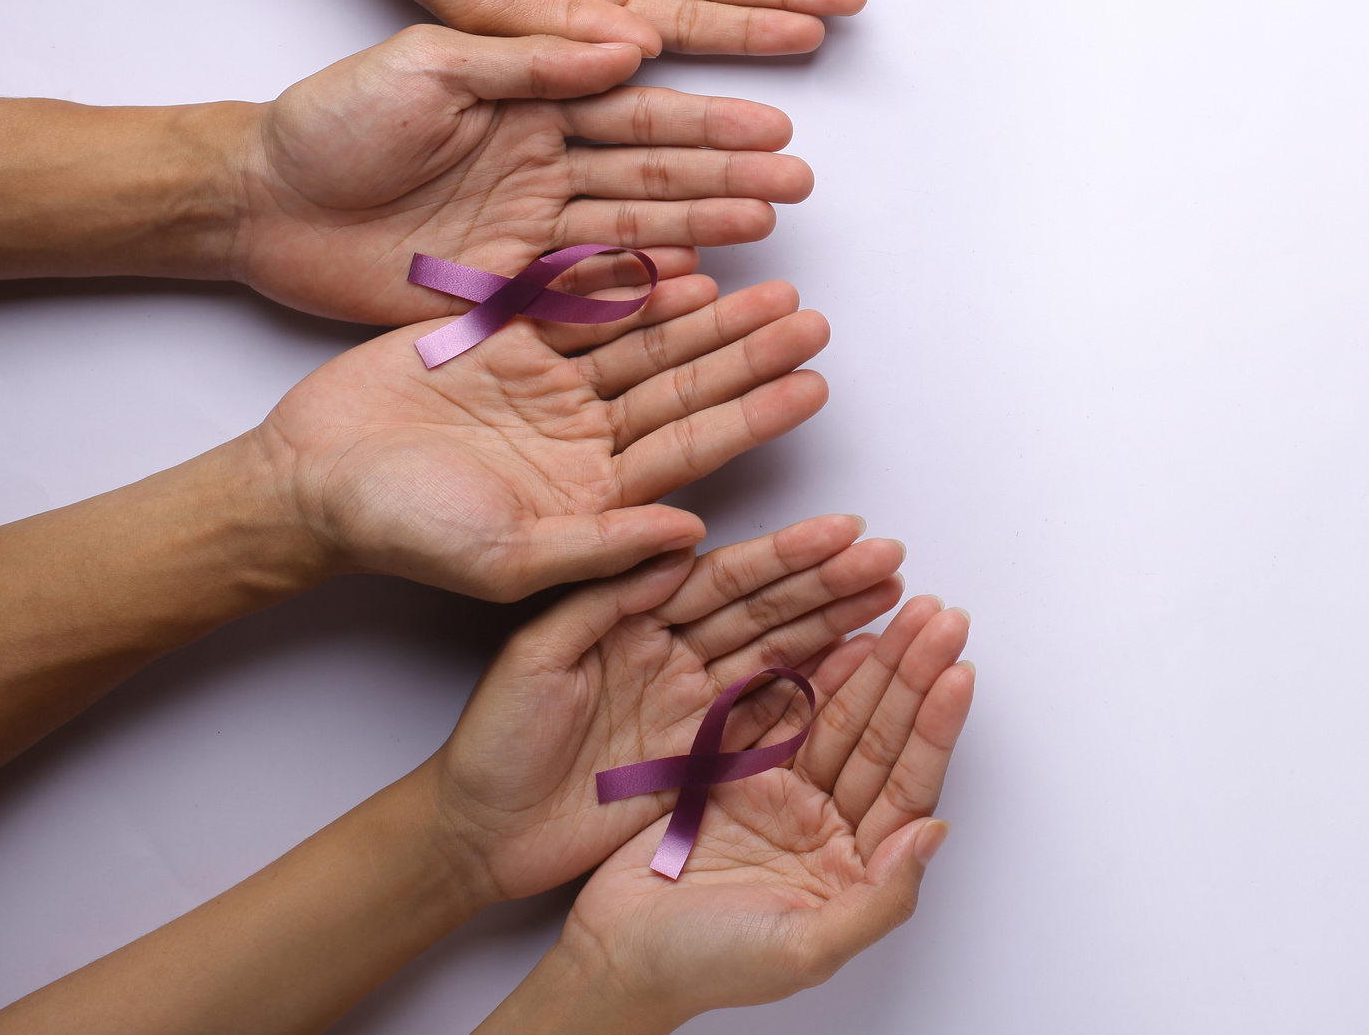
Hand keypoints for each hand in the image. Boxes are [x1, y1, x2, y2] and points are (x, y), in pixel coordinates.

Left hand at [232, 26, 810, 323]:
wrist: (258, 205)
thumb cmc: (329, 120)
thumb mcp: (426, 65)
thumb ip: (525, 58)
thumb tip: (628, 45)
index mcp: (530, 97)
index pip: (637, 106)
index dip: (707, 117)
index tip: (774, 121)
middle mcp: (545, 161)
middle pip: (656, 169)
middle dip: (731, 173)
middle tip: (800, 180)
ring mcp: (532, 226)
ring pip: (637, 226)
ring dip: (707, 227)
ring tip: (772, 225)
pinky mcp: (508, 284)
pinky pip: (591, 286)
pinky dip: (647, 287)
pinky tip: (702, 284)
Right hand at [254, 263, 828, 599]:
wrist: (309, 479)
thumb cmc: (402, 534)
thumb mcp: (508, 559)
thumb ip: (601, 547)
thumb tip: (690, 536)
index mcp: (597, 492)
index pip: (695, 445)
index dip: (755, 414)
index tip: (815, 385)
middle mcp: (585, 435)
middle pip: (684, 384)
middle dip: (749, 351)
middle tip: (811, 317)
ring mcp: (550, 384)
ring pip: (645, 339)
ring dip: (706, 313)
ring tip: (771, 281)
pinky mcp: (508, 337)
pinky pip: (580, 302)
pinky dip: (627, 282)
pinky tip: (680, 261)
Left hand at [425, 516, 907, 903]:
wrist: (476, 837)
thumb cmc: (490, 745)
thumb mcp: (535, 656)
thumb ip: (603, 599)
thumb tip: (677, 546)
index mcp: (634, 619)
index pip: (721, 577)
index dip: (784, 555)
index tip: (841, 531)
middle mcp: (672, 655)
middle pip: (764, 610)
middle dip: (830, 581)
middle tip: (889, 557)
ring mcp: (692, 708)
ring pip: (778, 657)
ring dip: (836, 626)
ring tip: (891, 598)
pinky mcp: (701, 761)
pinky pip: (769, 721)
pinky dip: (817, 696)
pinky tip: (860, 669)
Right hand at [476, 593, 972, 1032]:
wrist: (616, 955)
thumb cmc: (709, 967)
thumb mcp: (806, 949)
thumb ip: (880, 898)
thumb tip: (935, 835)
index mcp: (856, 865)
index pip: (907, 785)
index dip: (934, 728)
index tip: (958, 672)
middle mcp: (829, 824)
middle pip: (881, 737)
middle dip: (913, 675)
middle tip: (940, 617)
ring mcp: (784, 793)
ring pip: (839, 716)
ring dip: (872, 664)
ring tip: (904, 612)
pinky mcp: (736, 770)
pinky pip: (782, 711)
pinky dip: (810, 673)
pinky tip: (840, 636)